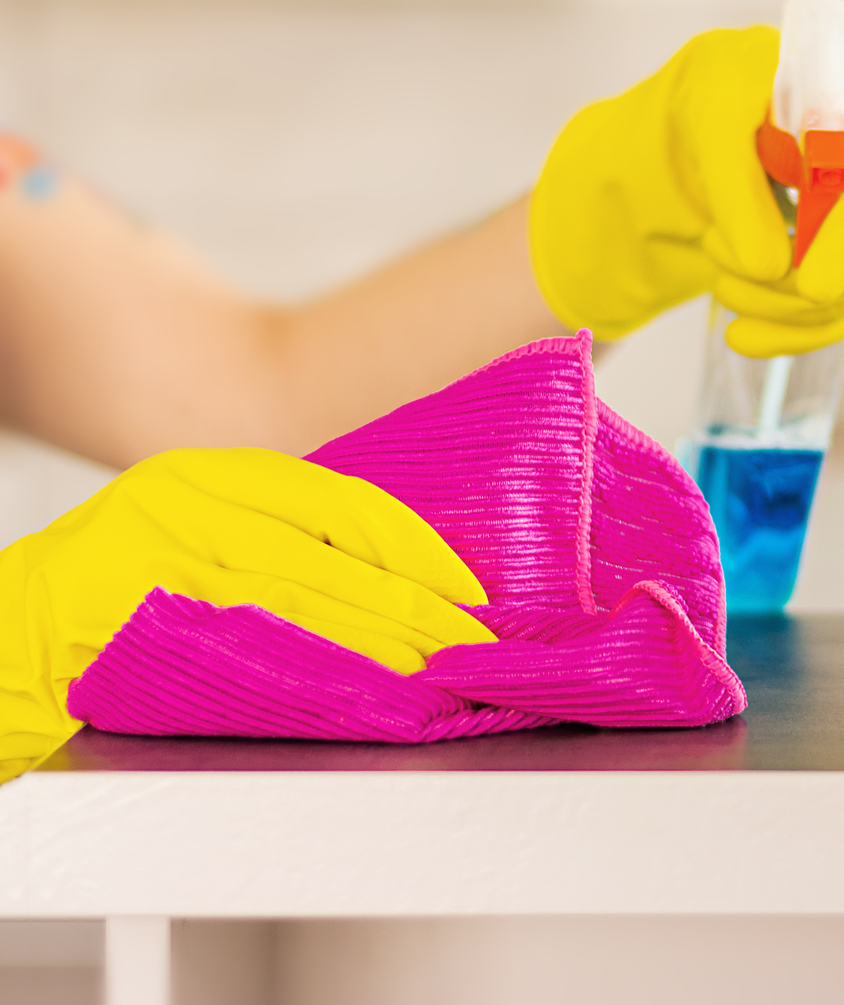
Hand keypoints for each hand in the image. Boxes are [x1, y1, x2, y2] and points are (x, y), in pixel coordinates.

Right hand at [0, 448, 491, 780]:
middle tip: (472, 641)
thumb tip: (392, 576)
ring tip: (435, 671)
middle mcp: (183, 502)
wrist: (1, 641)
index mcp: (212, 477)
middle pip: (329, 555)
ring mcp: (150, 558)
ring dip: (376, 642)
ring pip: (294, 602)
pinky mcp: (125, 619)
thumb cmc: (109, 598)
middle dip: (412, 604)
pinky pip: (239, 648)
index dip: (415, 545)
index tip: (467, 586)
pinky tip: (358, 691)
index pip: (341, 499)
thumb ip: (276, 541)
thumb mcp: (194, 538)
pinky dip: (310, 671)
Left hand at [528, 27, 843, 356]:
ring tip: (723, 289)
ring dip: (790, 310)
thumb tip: (768, 268)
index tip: (812, 287)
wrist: (738, 111)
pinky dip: (799, 329)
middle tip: (722, 278)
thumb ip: (737, 184)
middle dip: (798, 284)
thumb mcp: (716, 117)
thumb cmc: (732, 95)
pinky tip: (747, 334)